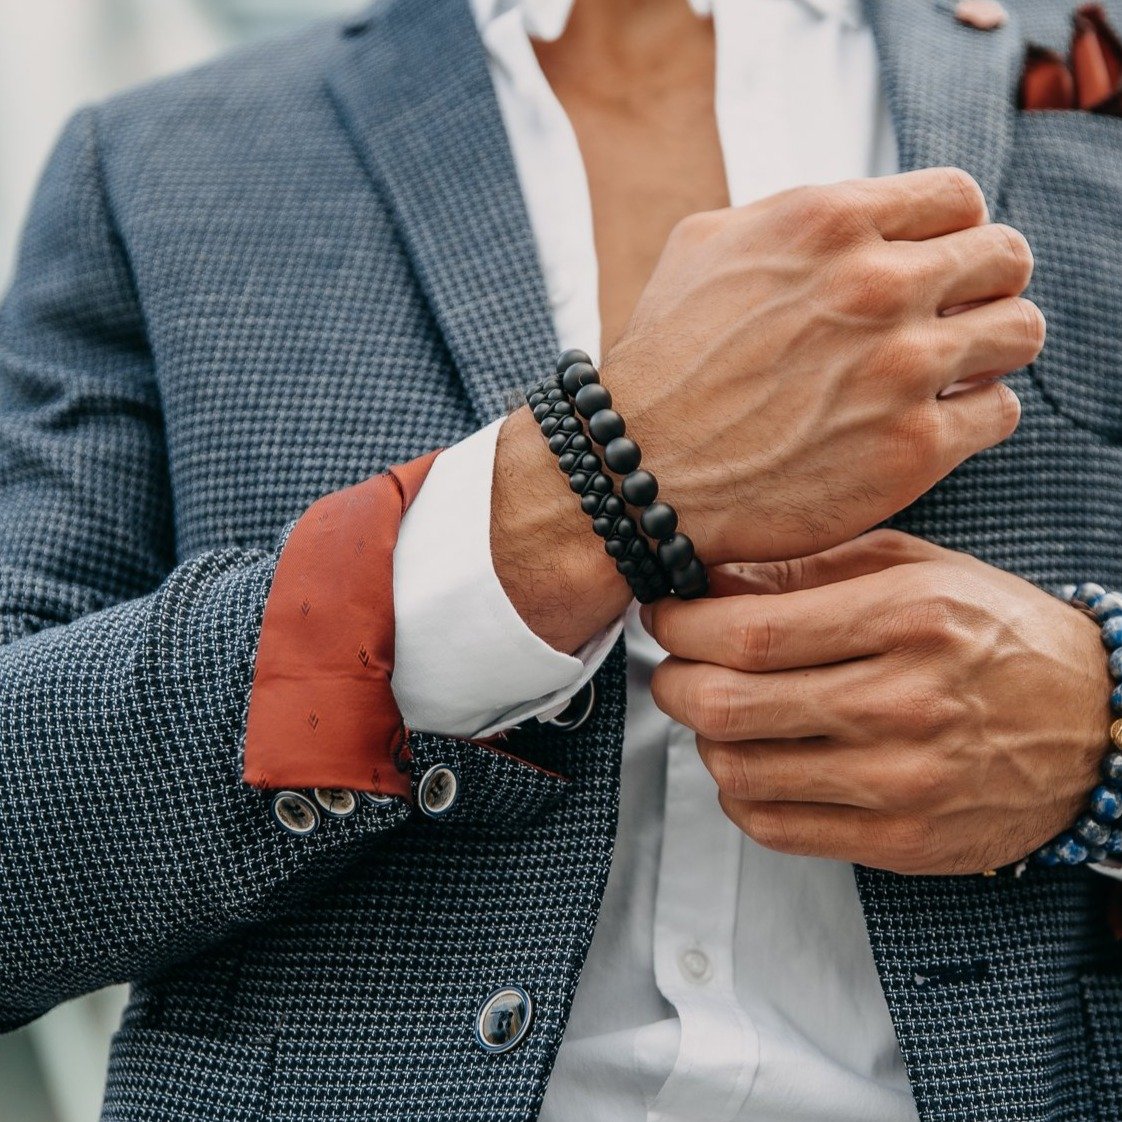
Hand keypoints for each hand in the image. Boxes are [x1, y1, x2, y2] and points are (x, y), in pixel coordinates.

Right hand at [492, 168, 1042, 654]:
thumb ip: (792, 213)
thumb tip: (856, 215)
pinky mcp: (914, 448)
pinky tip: (925, 425)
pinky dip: (973, 418)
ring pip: (1021, 331)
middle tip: (944, 324)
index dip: (951, 235)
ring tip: (947, 376)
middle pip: (1004, 258)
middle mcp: (875, 284)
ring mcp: (901, 367)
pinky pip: (999, 413)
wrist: (635, 473)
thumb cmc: (663, 365)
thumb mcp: (702, 247)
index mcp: (828, 221)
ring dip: (991, 351)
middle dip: (980, 289)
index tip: (932, 271)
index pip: (960, 198)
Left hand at [643, 531, 1112, 873]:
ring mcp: (902, 782)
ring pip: (740, 770)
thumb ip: (809, 569)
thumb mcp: (915, 568)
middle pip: (730, 705)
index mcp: (907, 618)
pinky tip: (752, 759)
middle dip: (673, 682)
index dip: (682, 626)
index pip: (749, 633)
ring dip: (702, 737)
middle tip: (674, 665)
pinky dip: (738, 792)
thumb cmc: (1000, 635)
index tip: (667, 616)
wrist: (1095, 725)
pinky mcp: (901, 842)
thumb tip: (711, 581)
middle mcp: (904, 703)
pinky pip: (774, 827)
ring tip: (717, 710)